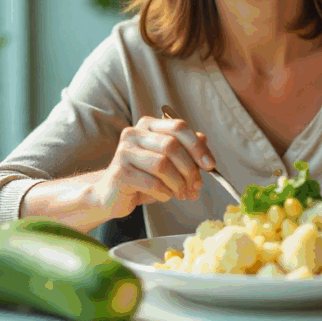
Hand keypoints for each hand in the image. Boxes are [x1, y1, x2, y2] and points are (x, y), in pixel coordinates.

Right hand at [93, 115, 216, 218]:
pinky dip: (165, 192)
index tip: (210, 165)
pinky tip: (165, 196)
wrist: (111, 196)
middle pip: (172, 146)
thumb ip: (186, 152)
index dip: (197, 146)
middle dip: (189, 169)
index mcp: (149, 126)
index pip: (179, 127)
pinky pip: (152, 182)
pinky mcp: (119, 172)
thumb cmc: (143, 178)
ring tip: (181, 194)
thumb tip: (205, 147)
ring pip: (162, 164)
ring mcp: (124, 151)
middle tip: (196, 186)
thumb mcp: (169, 163)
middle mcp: (134, 133)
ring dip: (178, 183)